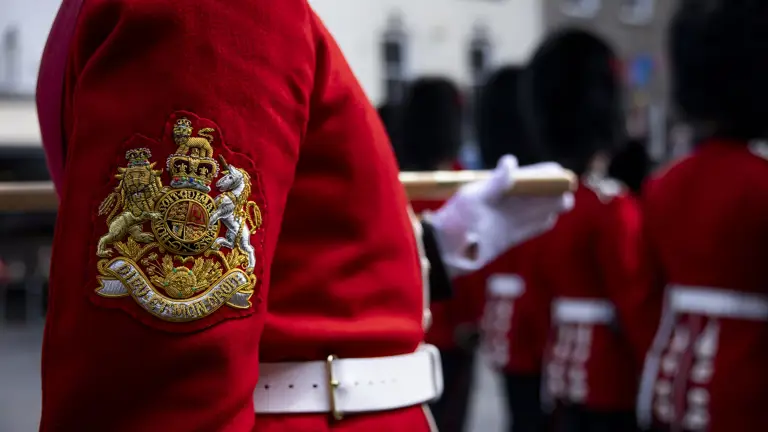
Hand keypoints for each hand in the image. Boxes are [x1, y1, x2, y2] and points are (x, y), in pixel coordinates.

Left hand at [426, 155, 573, 275]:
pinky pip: (527, 230)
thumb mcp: (473, 199)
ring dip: (549, 207)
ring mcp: (503, 223)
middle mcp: (500, 206)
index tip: (557, 170)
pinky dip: (539, 224)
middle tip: (568, 187)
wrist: (443, 252)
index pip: (522, 179)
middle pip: (531, 196)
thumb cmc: (454, 222)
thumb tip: (511, 162)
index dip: (539, 174)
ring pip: (532, 212)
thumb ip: (495, 184)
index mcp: (493, 191)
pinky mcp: (505, 240)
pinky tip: (552, 219)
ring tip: (566, 201)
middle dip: (549, 191)